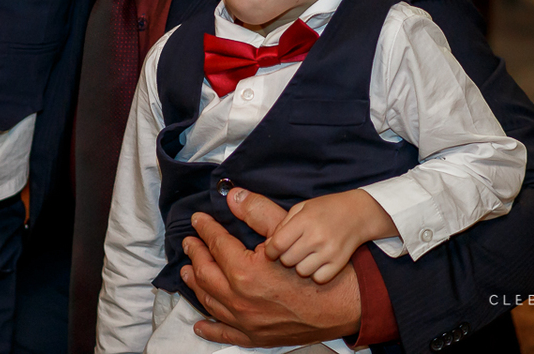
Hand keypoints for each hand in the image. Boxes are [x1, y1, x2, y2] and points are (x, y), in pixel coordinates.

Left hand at [179, 187, 360, 346]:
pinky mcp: (257, 336)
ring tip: (187, 271)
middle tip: (189, 242)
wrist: (345, 304)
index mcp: (245, 271)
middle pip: (206, 272)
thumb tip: (232, 196)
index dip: (205, 228)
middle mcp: (240, 299)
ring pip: (210, 301)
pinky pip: (225, 333)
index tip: (199, 220)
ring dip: (196, 284)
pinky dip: (210, 328)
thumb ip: (257, 211)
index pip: (216, 243)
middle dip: (195, 253)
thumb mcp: (288, 231)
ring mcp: (246, 321)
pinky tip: (200, 324)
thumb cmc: (317, 267)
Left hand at [264, 189, 396, 283]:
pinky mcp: (339, 263)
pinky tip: (317, 262)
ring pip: (302, 271)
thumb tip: (268, 244)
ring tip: (305, 255)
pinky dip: (315, 273)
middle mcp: (317, 237)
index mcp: (305, 220)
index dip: (270, 251)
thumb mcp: (301, 208)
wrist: (358, 213)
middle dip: (284, 257)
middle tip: (291, 250)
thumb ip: (283, 225)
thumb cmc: (325, 209)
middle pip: (287, 260)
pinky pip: (318, 278)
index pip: (278, 244)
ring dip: (299, 265)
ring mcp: (329, 252)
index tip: (270, 251)